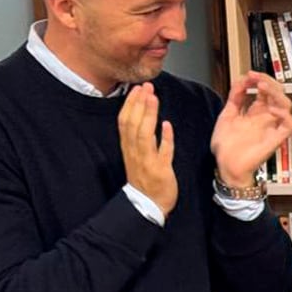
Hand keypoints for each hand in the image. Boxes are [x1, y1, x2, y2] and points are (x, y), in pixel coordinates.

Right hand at [119, 83, 176, 213]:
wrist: (147, 204)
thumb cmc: (144, 178)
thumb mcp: (136, 155)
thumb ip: (139, 137)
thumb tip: (143, 116)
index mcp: (128, 148)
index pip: (125, 121)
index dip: (130, 104)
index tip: (136, 89)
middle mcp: (135, 152)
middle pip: (133, 124)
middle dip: (139, 104)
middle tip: (146, 87)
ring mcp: (147, 161)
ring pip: (144, 134)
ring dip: (149, 115)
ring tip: (154, 98)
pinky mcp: (160, 171)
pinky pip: (162, 153)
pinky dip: (164, 139)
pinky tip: (167, 125)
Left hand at [211, 71, 291, 187]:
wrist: (226, 166)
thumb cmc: (226, 146)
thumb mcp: (227, 115)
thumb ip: (235, 97)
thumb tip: (241, 80)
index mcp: (255, 112)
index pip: (265, 90)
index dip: (260, 79)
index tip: (250, 74)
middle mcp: (265, 118)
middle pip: (278, 94)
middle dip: (269, 81)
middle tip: (257, 78)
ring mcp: (271, 127)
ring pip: (286, 105)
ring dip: (277, 93)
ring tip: (264, 87)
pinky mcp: (275, 138)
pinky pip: (289, 125)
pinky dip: (284, 114)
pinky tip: (271, 109)